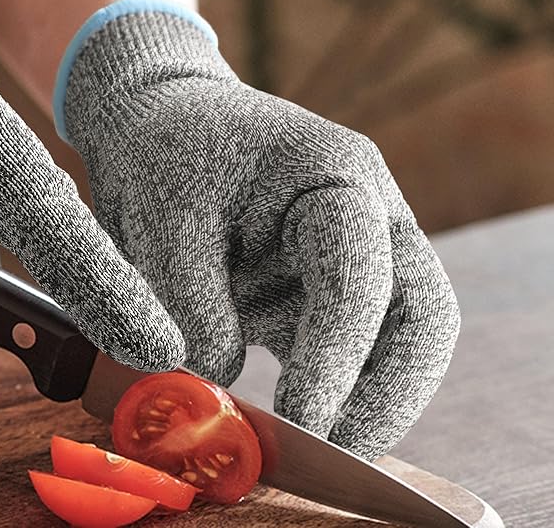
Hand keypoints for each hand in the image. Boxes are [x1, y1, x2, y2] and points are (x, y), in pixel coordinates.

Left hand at [55, 0, 459, 458]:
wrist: (160, 123)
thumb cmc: (166, 152)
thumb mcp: (160, 210)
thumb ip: (185, 294)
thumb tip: (214, 380)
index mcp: (337, 179)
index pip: (361, 275)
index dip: (338, 354)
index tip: (302, 419)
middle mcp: (369, 223)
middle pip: (420, 320)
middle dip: (386, 396)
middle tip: (330, 456)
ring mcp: (354, 264)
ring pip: (394, 349)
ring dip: (359, 406)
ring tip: (298, 455)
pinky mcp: (320, 301)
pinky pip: (342, 360)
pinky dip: (319, 398)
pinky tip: (275, 432)